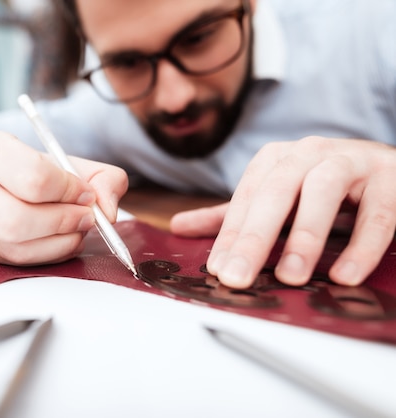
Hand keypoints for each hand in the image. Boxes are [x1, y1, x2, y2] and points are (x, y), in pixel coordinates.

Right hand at [0, 130, 128, 264]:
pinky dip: (46, 255)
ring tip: (75, 229)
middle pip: (16, 218)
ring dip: (57, 242)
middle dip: (62, 222)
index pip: (33, 177)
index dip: (69, 191)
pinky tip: (58, 241)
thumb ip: (102, 177)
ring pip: (13, 245)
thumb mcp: (68, 162)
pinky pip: (12, 261)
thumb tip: (108, 211)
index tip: (86, 194)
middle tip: (86, 218)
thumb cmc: (31, 170)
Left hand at [171, 137, 395, 288]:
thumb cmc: (322, 187)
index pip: (245, 199)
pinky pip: (377, 213)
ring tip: (290, 277)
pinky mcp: (390, 179)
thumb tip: (178, 226)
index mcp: (275, 159)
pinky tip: (345, 275)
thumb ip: (232, 215)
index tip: (217, 270)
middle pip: (275, 193)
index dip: (230, 235)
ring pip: (322, 191)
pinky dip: (362, 245)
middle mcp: (309, 153)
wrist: (386, 168)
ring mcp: (351, 161)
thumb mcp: (275, 199)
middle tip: (238, 277)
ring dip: (304, 235)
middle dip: (254, 238)